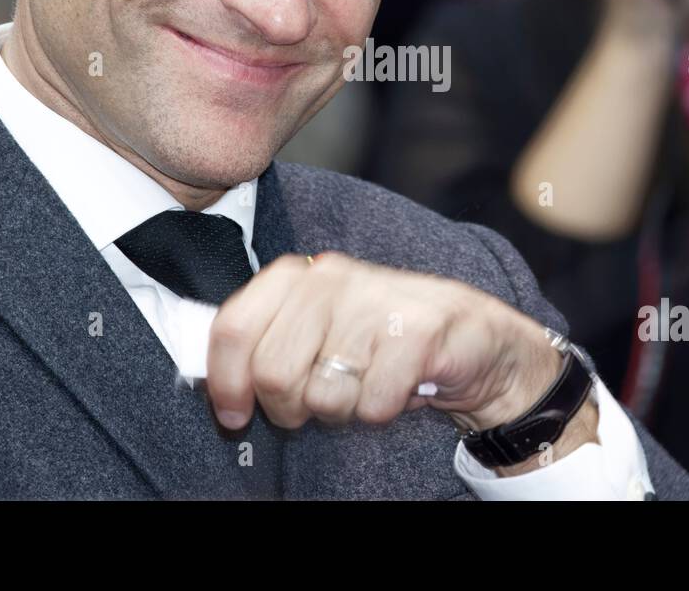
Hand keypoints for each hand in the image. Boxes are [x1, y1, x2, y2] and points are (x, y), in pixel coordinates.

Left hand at [204, 252, 576, 447]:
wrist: (475, 339)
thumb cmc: (383, 339)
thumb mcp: (318, 329)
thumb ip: (266, 343)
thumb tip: (213, 385)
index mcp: (298, 275)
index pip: (233, 326)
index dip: (225, 381)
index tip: (234, 413)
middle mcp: (332, 279)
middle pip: (274, 371)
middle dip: (291, 407)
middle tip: (316, 404)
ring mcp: (376, 302)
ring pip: (325, 395)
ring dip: (345, 409)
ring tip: (366, 385)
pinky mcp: (420, 331)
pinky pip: (374, 403)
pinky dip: (384, 411)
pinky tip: (398, 387)